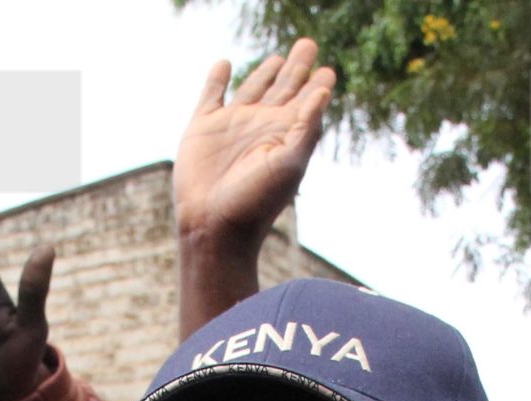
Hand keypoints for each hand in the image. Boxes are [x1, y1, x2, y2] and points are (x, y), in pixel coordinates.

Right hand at [174, 41, 336, 246]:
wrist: (213, 226)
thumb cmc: (255, 201)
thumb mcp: (288, 163)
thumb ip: (306, 126)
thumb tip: (323, 91)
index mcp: (285, 134)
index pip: (307, 101)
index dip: (318, 84)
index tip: (328, 71)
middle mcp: (261, 127)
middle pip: (284, 88)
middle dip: (297, 67)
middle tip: (308, 44)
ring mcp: (232, 125)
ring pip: (252, 88)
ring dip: (264, 72)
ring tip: (278, 58)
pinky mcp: (203, 127)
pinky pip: (211, 94)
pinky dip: (217, 78)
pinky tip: (224, 64)